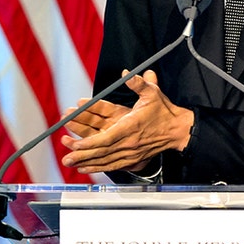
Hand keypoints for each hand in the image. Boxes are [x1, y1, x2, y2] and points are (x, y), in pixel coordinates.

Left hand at [60, 70, 192, 173]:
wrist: (177, 130)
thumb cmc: (163, 112)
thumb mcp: (152, 94)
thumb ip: (139, 84)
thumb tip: (127, 75)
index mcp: (131, 126)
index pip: (108, 137)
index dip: (91, 142)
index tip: (77, 144)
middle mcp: (129, 142)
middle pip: (102, 152)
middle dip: (82, 155)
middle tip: (66, 156)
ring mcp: (130, 153)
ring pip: (105, 160)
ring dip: (86, 163)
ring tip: (70, 163)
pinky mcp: (132, 159)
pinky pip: (112, 165)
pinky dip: (98, 167)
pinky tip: (85, 168)